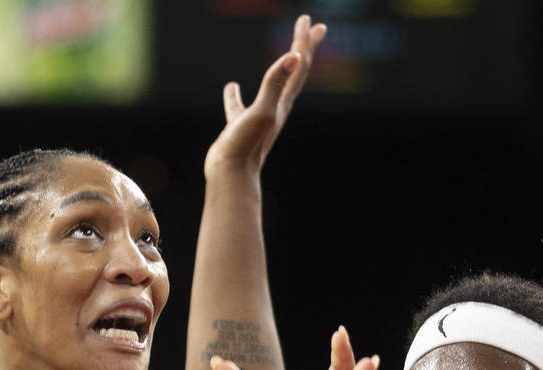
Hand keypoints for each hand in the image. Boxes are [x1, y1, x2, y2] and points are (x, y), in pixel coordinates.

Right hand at [204, 13, 326, 178]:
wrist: (230, 176)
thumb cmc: (245, 146)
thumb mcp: (262, 110)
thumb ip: (275, 83)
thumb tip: (294, 56)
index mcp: (283, 102)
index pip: (299, 66)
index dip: (304, 42)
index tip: (309, 20)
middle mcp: (276, 108)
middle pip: (295, 72)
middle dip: (303, 48)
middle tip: (312, 26)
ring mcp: (258, 118)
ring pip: (272, 86)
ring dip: (279, 67)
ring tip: (284, 54)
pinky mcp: (240, 127)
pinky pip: (238, 106)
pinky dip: (235, 95)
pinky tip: (231, 87)